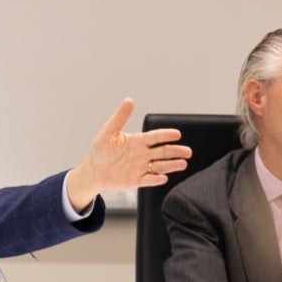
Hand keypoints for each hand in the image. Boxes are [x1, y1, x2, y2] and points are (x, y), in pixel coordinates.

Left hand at [66, 98, 191, 210]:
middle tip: (187, 151)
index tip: (177, 134)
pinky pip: (149, 180)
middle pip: (163, 152)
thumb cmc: (101, 151)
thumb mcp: (108, 132)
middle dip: (175, 151)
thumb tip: (128, 101)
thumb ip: (119, 118)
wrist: (94, 171)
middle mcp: (143, 154)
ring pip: (160, 166)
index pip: (155, 137)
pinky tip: (163, 178)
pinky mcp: (137, 180)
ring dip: (172, 165)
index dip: (166, 135)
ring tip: (183, 164)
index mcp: (138, 141)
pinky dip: (156, 179)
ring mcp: (141, 167)